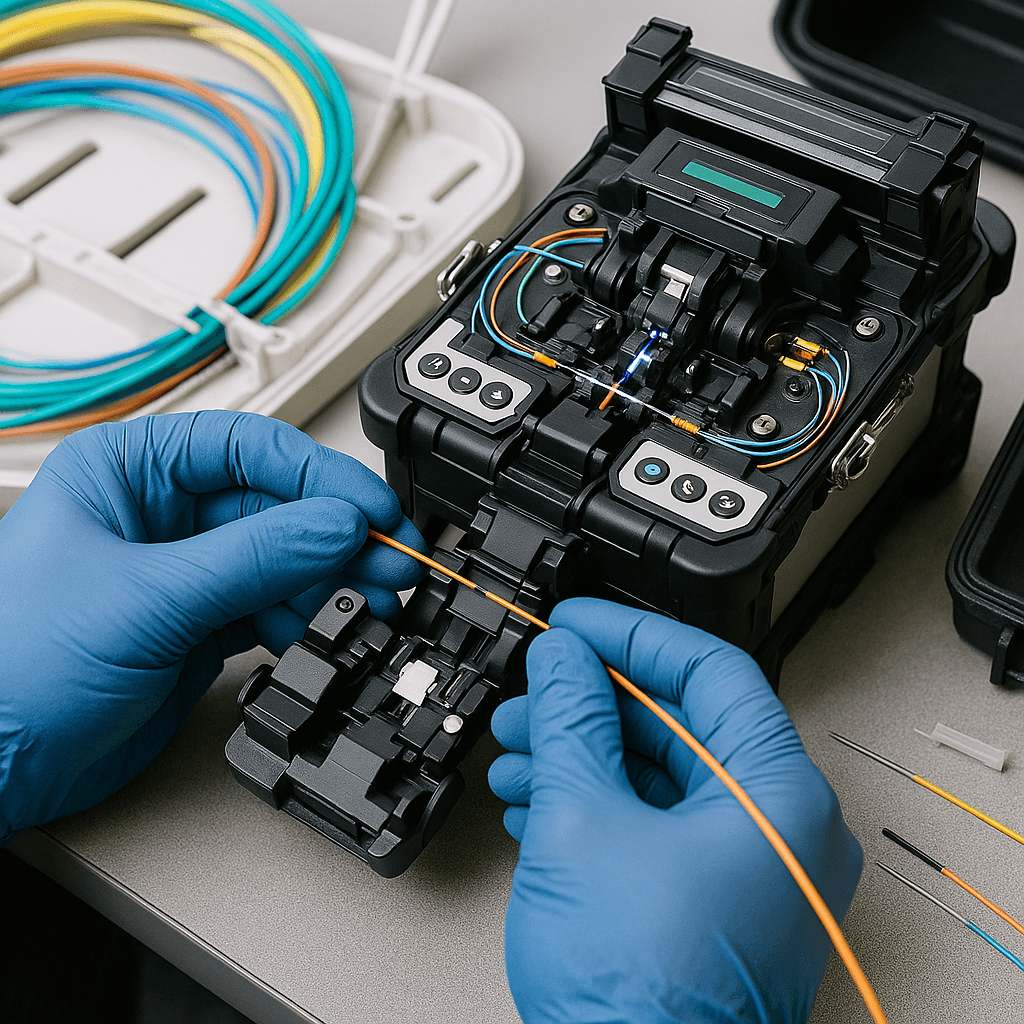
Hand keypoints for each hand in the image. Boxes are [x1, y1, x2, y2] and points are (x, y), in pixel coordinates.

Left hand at [0, 411, 422, 840]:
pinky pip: (274, 605)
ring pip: (283, 558)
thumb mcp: (146, 596)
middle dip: (337, 532)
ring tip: (377, 595)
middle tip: (391, 557)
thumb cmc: (16, 664)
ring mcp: (185, 571)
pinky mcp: (200, 625)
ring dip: (334, 577)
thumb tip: (336, 523)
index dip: (317, 476)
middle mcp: (159, 513)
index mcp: (127, 470)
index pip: (246, 448)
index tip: (369, 509)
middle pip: (275, 505)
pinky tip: (334, 623)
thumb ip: (254, 558)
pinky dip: (309, 615)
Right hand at [488, 599, 861, 1023]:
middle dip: (591, 705)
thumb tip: (563, 657)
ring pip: (659, 777)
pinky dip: (596, 805)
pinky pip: (655, 825)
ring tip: (519, 753)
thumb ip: (571, 719)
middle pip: (680, 726)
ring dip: (581, 756)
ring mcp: (749, 873)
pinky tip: (538, 802)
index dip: (633, 636)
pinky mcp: (713, 905)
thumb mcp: (582, 821)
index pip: (711, 671)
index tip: (577, 625)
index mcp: (779, 797)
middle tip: (534, 692)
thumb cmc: (637, 996)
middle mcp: (781, 831)